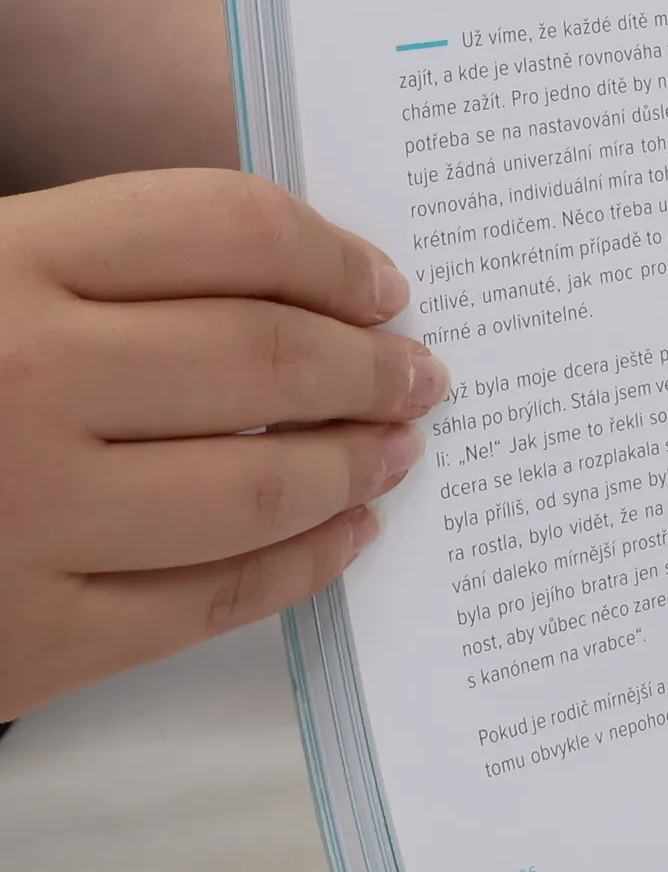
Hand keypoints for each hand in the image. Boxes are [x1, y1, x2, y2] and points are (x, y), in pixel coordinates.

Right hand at [0, 169, 447, 719]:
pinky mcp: (28, 642)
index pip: (220, 229)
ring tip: (401, 447)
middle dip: (368, 365)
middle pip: (261, 358)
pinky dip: (301, 567)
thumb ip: (87, 262)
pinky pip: (209, 602)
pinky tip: (348, 536)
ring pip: (257, 488)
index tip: (384, 281)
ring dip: (355, 465)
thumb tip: (275, 279)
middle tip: (423, 371)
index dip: (328, 253)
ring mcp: (28, 521)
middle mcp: (22, 383)